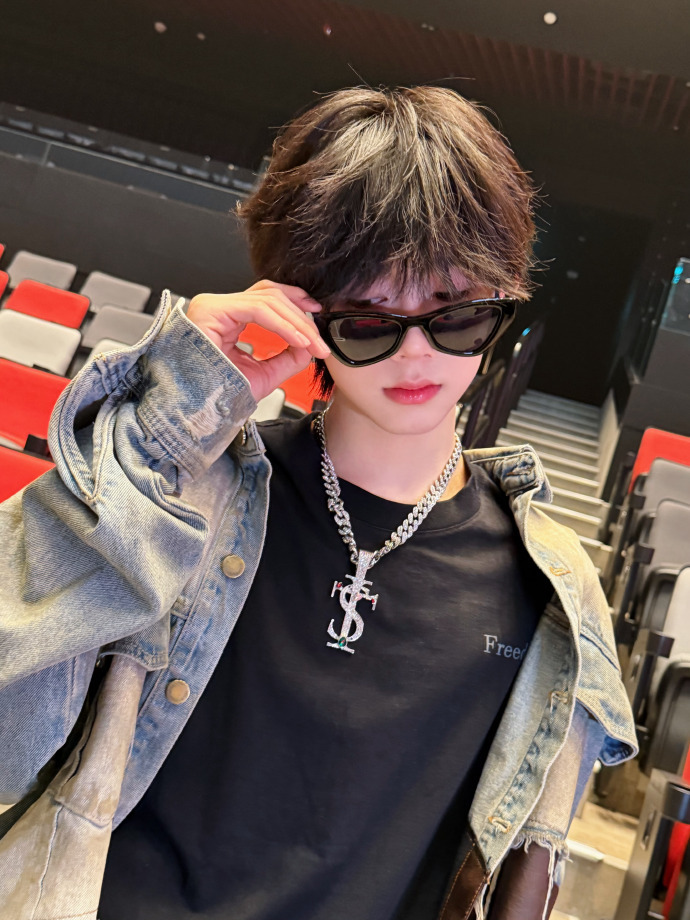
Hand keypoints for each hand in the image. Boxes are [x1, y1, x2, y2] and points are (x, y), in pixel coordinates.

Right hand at [186, 281, 329, 403]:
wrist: (196, 412)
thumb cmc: (218, 396)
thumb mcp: (263, 374)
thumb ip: (287, 357)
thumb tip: (309, 345)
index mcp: (227, 318)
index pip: (266, 298)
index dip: (295, 305)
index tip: (316, 320)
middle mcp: (218, 308)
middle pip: (269, 295)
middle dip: (300, 316)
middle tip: (320, 340)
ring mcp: (213, 306)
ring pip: (267, 299)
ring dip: (296, 322)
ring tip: (312, 343)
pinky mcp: (212, 311)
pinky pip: (257, 310)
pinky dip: (282, 325)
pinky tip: (298, 339)